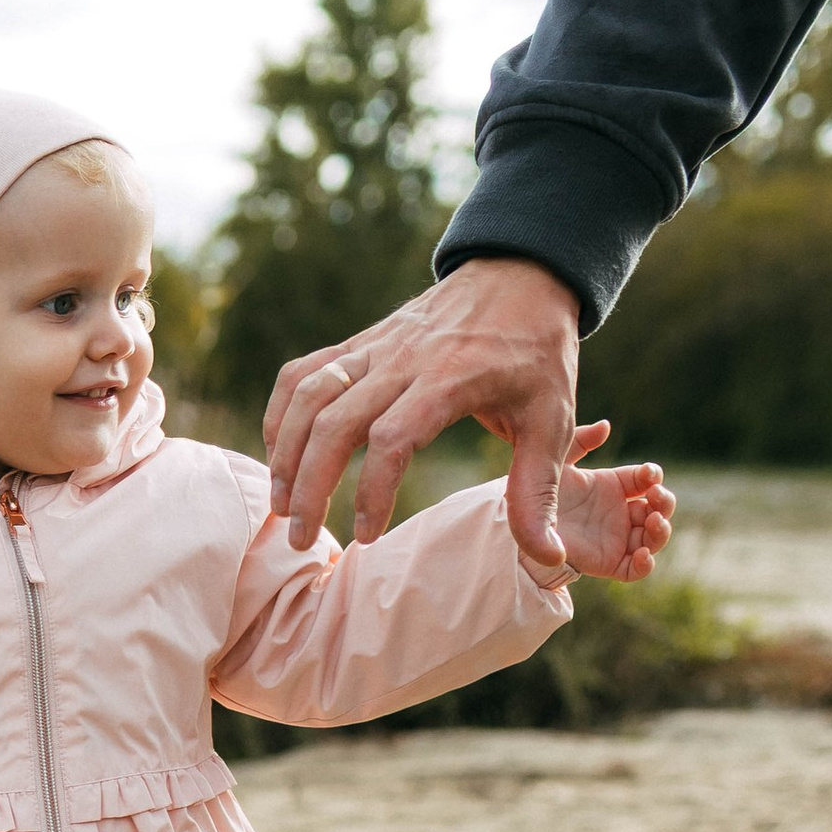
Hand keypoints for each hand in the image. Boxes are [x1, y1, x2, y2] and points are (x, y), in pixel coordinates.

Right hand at [265, 259, 582, 571]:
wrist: (520, 275)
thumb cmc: (537, 355)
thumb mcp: (552, 419)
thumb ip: (538, 489)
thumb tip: (548, 556)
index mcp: (450, 379)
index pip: (392, 437)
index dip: (371, 490)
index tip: (367, 535)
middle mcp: (403, 359)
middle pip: (334, 422)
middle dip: (308, 484)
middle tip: (300, 536)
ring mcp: (375, 346)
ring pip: (308, 395)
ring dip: (285, 451)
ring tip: (281, 504)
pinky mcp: (359, 341)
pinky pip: (303, 372)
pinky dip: (281, 412)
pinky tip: (279, 452)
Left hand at [550, 437, 672, 585]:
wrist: (520, 525)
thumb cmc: (537, 490)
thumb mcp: (558, 461)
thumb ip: (580, 441)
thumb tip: (606, 426)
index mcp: (614, 486)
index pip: (646, 480)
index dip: (653, 476)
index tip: (649, 474)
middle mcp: (619, 512)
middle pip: (658, 509)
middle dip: (665, 502)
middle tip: (657, 496)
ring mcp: (616, 538)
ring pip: (653, 537)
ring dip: (661, 530)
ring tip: (654, 521)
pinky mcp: (607, 562)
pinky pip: (634, 569)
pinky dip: (645, 565)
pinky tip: (644, 554)